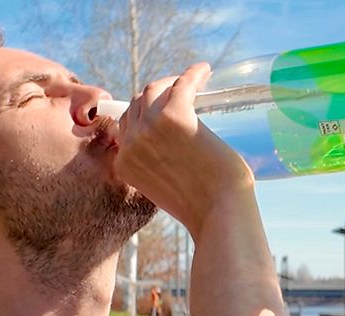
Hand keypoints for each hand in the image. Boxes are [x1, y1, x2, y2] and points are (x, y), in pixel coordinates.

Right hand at [113, 63, 254, 234]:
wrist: (219, 215)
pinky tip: (204, 71)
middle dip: (156, 94)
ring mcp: (150, 129)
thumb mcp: (166, 189)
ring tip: (191, 80)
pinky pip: (182, 84)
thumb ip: (157, 168)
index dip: (143, 113)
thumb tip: (171, 146)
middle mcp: (131, 144)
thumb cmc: (203, 207)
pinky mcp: (175, 116)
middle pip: (138, 104)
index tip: (160, 107)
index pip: (126, 125)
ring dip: (172, 81)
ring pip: (155, 90)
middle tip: (178, 91)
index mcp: (124, 164)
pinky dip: (193, 74)